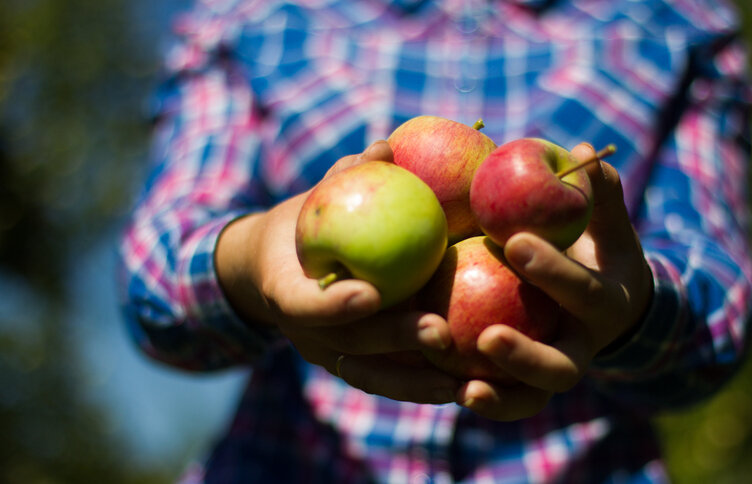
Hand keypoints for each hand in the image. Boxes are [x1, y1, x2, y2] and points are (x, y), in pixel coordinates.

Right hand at [215, 141, 460, 403]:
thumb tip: (386, 147)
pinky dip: (422, 386)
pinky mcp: (352, 365)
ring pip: (370, 374)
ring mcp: (327, 353)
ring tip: (460, 383)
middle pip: (349, 343)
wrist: (277, 264)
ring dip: (415, 380)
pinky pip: (388, 380)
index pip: (302, 302)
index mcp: (283, 289)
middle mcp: (304, 331)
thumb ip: (347, 177)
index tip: (369, 294)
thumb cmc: (304, 222)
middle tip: (437, 331)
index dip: (332, 304)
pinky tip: (463, 388)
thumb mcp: (317, 198)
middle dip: (393, 339)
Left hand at [457, 143, 653, 420]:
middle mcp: (582, 346)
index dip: (552, 270)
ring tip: (461, 389)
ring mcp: (554, 370)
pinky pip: (504, 400)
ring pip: (531, 398)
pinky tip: (440, 387)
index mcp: (604, 304)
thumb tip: (581, 151)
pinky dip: (479, 400)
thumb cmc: (599, 249)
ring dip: (499, 396)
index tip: (515, 241)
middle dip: (527, 356)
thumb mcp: (607, 222)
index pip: (582, 291)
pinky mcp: (527, 384)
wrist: (611, 303)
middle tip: (487, 337)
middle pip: (562, 367)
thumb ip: (597, 191)